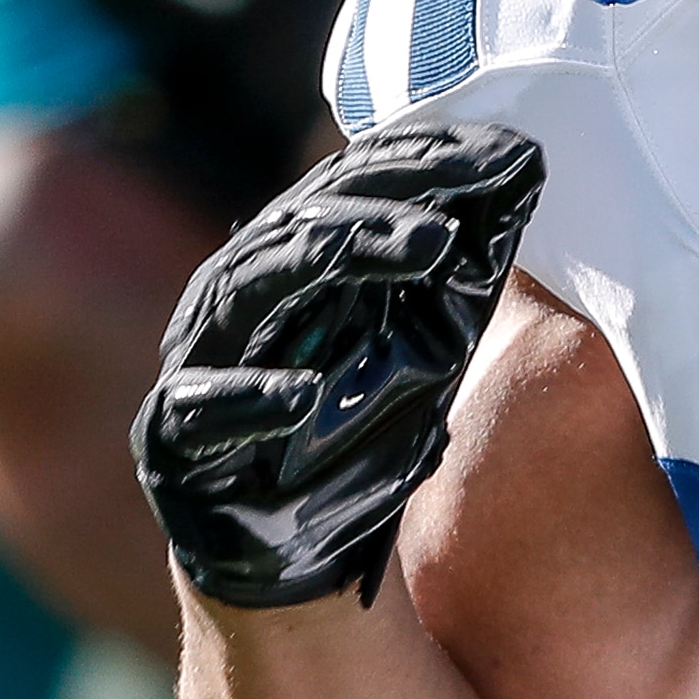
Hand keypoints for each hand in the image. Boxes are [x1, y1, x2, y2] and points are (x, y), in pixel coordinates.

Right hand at [132, 119, 544, 609]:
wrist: (285, 547)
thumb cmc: (356, 430)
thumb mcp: (421, 343)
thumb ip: (452, 269)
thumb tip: (525, 172)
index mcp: (290, 258)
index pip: (351, 184)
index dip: (425, 158)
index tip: (511, 151)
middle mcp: (237, 292)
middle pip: (305, 220)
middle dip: (390, 203)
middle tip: (473, 196)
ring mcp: (199, 360)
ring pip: (254, 284)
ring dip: (341, 257)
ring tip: (428, 246)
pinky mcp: (172, 437)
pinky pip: (199, 409)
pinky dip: (252, 399)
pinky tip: (305, 398)